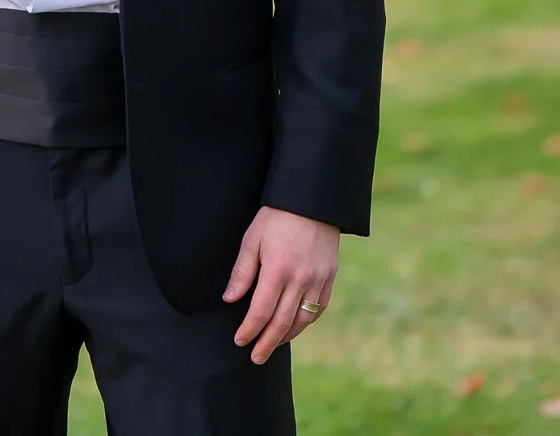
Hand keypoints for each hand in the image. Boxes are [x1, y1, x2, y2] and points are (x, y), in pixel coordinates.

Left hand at [223, 207, 337, 363]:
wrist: (313, 202)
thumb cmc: (276, 217)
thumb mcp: (252, 239)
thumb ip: (242, 271)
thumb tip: (229, 299)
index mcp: (278, 270)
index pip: (261, 311)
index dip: (249, 330)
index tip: (239, 340)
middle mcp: (300, 279)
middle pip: (282, 322)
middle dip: (267, 343)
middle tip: (255, 358)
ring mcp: (318, 280)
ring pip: (303, 320)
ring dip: (286, 337)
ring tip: (272, 346)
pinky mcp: (330, 278)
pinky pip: (319, 308)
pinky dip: (306, 322)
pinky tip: (295, 327)